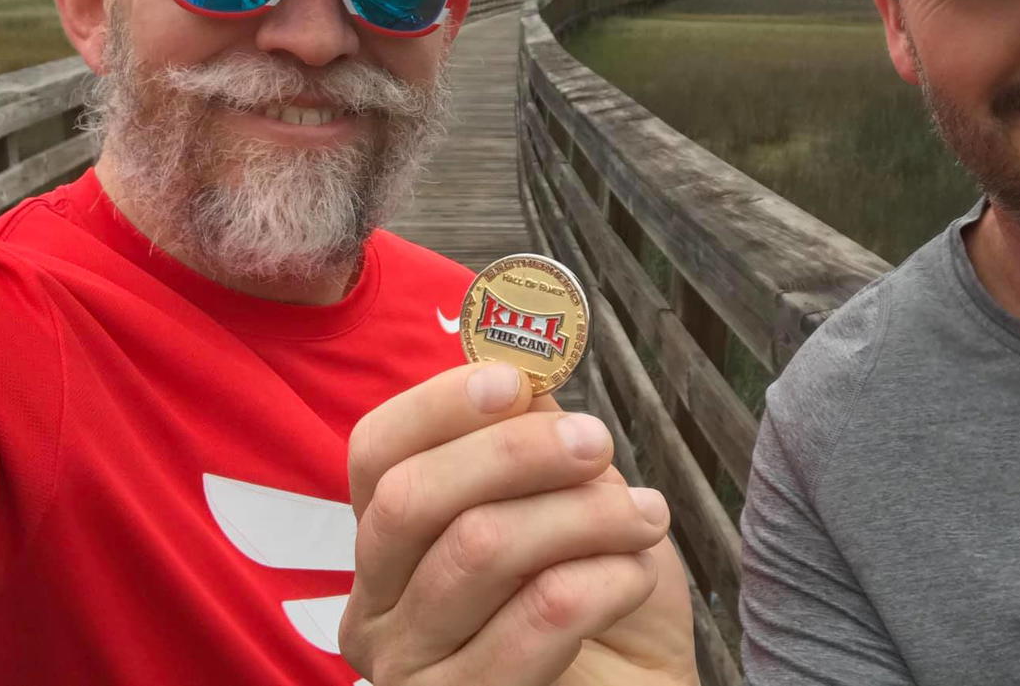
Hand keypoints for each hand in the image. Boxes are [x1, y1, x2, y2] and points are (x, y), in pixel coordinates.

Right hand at [341, 362, 697, 685]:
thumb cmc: (594, 592)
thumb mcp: (564, 495)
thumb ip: (531, 433)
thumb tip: (520, 365)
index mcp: (386, 543)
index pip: (376, 453)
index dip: (440, 405)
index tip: (517, 382)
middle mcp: (374, 610)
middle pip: (412, 498)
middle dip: (515, 453)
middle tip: (598, 442)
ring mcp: (411, 672)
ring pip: (481, 549)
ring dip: (584, 515)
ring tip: (645, 515)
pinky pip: (539, 616)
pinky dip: (606, 578)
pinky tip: (635, 576)